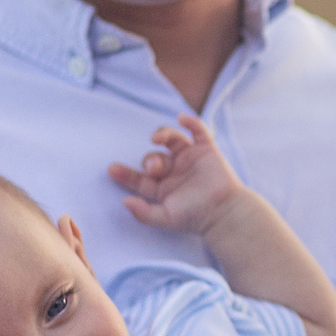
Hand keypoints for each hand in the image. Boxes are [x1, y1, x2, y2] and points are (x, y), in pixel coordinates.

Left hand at [108, 114, 242, 235]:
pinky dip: (191, 122)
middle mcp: (173, 171)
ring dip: (162, 135)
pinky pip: (198, 130)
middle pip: (153, 157)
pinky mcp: (206, 150)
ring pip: (171, 139)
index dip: (125, 173)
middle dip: (150, 161)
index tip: (112, 169)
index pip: (138, 178)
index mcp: (162, 188)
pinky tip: (182, 118)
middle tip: (154, 168)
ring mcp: (189, 158)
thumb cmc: (195, 217)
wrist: (223, 212)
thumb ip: (143, 213)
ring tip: (157, 138)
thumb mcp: (165, 218)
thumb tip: (124, 202)